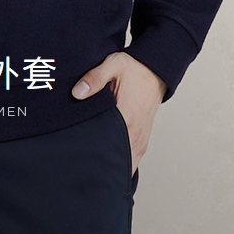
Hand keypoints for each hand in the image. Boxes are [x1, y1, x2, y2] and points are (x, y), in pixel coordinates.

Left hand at [71, 52, 166, 174]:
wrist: (155, 72)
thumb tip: (77, 93)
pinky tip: (105, 164)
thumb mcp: (113, 65)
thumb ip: (94, 78)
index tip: (78, 159)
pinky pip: (131, 161)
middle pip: (116, 161)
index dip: (92, 155)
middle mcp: (135, 134)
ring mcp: (140, 140)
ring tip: (90, 168)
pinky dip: (120, 164)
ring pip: (125, 165)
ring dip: (110, 167)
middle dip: (99, 167)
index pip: (108, 146)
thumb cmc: (134, 70)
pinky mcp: (141, 141)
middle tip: (79, 167)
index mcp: (126, 117)